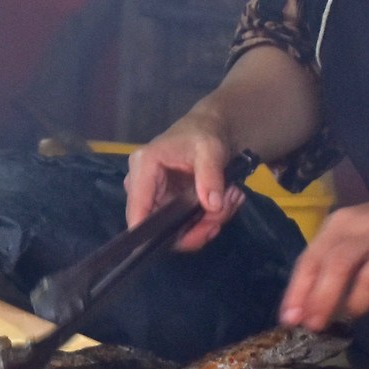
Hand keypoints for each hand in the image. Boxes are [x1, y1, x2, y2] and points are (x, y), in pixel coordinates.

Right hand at [123, 108, 244, 250]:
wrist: (209, 129)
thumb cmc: (204, 133)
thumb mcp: (210, 149)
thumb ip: (210, 176)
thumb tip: (212, 206)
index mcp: (143, 167)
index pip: (138, 208)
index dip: (151, 233)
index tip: (187, 239)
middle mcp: (142, 184)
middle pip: (158, 225)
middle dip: (195, 227)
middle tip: (224, 211)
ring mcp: (154, 196)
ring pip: (174, 229)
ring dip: (206, 222)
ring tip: (230, 200)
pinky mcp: (167, 204)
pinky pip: (184, 224)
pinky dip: (207, 219)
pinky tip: (225, 203)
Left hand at [279, 186, 368, 329]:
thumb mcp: (355, 230)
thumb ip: (333, 260)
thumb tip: (308, 305)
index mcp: (342, 223)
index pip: (312, 258)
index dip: (298, 290)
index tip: (289, 319)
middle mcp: (368, 229)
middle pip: (337, 266)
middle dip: (321, 300)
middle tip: (314, 326)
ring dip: (357, 303)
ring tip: (354, 313)